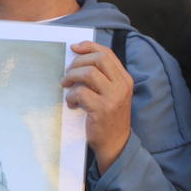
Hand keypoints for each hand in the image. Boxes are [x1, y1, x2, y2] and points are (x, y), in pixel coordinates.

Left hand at [61, 40, 132, 172]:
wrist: (115, 144)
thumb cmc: (108, 117)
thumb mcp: (111, 94)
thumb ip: (101, 77)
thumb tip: (78, 57)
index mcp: (124, 79)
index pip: (107, 53)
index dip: (88, 47)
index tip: (74, 48)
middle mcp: (122, 86)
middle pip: (98, 59)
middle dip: (78, 62)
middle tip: (68, 74)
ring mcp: (113, 97)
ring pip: (88, 73)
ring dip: (71, 77)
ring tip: (66, 87)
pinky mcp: (102, 109)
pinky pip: (80, 92)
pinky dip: (71, 96)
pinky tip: (72, 104)